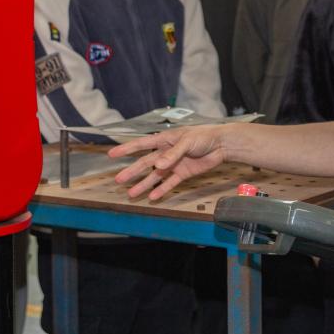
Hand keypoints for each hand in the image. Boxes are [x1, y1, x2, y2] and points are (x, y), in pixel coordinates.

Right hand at [110, 125, 225, 199]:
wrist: (221, 145)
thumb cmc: (204, 136)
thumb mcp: (187, 142)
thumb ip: (172, 154)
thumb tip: (158, 165)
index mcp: (165, 139)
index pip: (142, 144)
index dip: (127, 149)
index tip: (112, 154)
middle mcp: (166, 152)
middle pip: (145, 163)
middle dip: (132, 172)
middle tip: (118, 180)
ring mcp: (174, 164)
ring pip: (155, 176)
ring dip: (143, 184)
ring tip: (131, 194)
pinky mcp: (183, 173)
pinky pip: (169, 183)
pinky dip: (161, 190)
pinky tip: (152, 197)